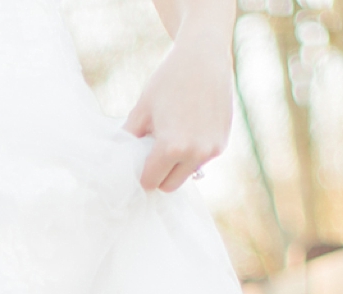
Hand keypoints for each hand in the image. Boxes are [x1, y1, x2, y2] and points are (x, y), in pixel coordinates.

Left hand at [124, 28, 232, 190]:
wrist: (204, 58)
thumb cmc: (168, 81)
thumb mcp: (142, 109)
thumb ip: (130, 137)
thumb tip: (120, 158)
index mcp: (171, 147)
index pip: (151, 181)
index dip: (142, 174)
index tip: (139, 163)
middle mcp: (195, 153)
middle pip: (170, 186)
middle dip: (160, 175)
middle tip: (153, 155)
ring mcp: (211, 150)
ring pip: (188, 174)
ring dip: (178, 165)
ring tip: (173, 137)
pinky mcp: (223, 143)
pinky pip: (202, 160)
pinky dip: (194, 152)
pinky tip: (190, 128)